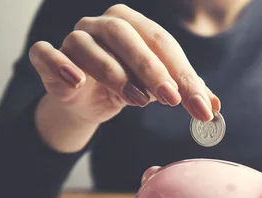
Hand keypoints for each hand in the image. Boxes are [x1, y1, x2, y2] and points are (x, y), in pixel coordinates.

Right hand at [28, 4, 219, 151]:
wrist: (87, 102)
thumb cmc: (127, 87)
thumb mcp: (159, 90)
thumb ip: (185, 93)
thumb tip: (214, 108)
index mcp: (134, 24)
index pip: (164, 45)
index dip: (185, 77)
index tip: (202, 108)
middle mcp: (102, 25)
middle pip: (128, 39)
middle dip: (153, 70)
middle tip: (173, 99)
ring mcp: (74, 38)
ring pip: (91, 47)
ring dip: (115, 74)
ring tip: (137, 100)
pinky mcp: (48, 58)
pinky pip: (47, 54)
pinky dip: (60, 64)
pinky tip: (78, 81)